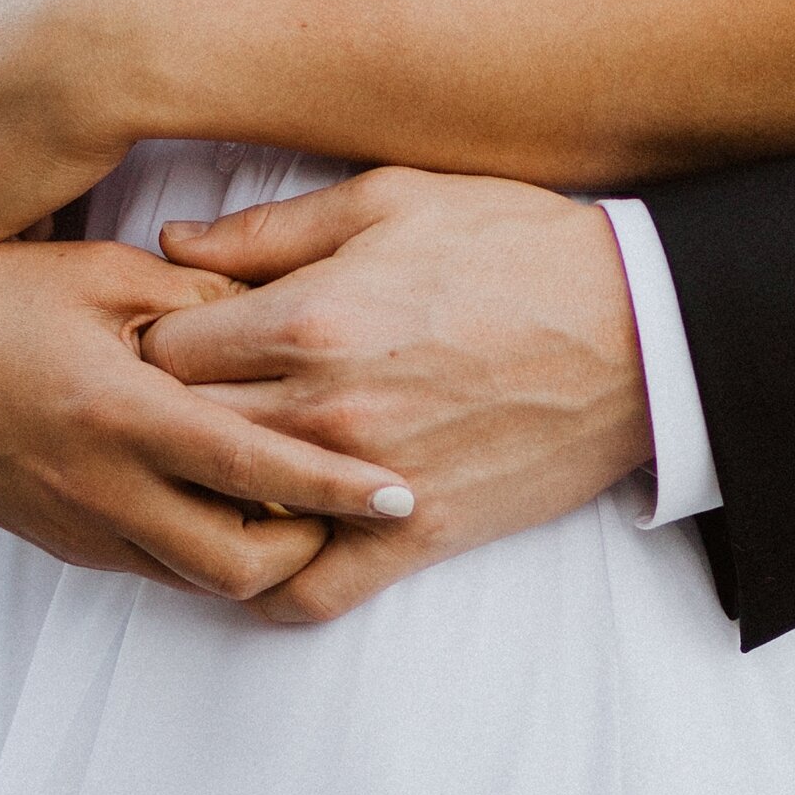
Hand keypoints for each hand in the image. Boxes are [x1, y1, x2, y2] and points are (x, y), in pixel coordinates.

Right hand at [0, 232, 418, 593]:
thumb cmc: (0, 290)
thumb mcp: (105, 273)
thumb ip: (203, 300)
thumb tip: (290, 316)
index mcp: (119, 413)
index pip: (254, 470)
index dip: (335, 488)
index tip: (402, 492)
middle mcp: (99, 486)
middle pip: (238, 565)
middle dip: (309, 549)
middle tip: (353, 504)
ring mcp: (76, 524)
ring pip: (197, 578)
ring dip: (258, 554)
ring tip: (305, 504)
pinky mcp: (60, 542)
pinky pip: (154, 566)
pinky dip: (204, 546)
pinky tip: (232, 500)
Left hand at [143, 168, 654, 624]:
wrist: (637, 329)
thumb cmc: (518, 248)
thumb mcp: (392, 201)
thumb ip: (271, 230)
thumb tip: (173, 248)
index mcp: (308, 317)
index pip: (164, 351)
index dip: (157, 342)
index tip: (178, 338)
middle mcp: (324, 405)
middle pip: (181, 432)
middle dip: (170, 418)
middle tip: (185, 405)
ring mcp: (365, 480)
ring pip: (228, 513)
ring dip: (210, 496)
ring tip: (216, 469)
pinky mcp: (414, 534)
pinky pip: (307, 594)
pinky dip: (268, 585)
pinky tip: (265, 549)